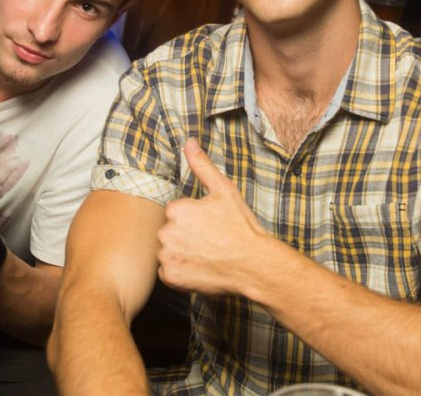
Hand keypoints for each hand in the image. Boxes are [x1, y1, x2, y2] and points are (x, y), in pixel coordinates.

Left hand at [156, 139, 269, 294]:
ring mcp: (168, 256)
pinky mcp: (171, 277)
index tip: (210, 226)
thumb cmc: (241, 227)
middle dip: (184, 237)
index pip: (176, 213)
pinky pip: (167, 272)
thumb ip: (202, 166)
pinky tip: (199, 268)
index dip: (194, 220)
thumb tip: (189, 142)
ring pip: (167, 252)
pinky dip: (180, 272)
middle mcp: (167, 232)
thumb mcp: (224, 190)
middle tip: (209, 242)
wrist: (253, 264)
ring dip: (180, 254)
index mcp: (176, 209)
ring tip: (205, 255)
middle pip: (169, 232)